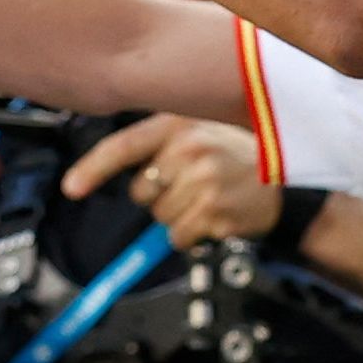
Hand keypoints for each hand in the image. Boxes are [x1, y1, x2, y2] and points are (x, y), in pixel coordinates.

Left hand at [65, 112, 276, 244]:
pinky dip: (191, 235)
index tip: (72, 189)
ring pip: (159, 218)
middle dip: (158, 197)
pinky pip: (178, 236)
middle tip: (191, 188)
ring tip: (208, 200)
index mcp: (179, 125)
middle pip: (141, 192)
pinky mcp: (214, 212)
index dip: (93, 169)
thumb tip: (122, 176)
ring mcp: (203, 181)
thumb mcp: (202, 131)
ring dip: (178, 218)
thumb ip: (163, 146)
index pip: (123, 147)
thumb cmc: (240, 157)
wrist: (289, 183)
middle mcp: (189, 149)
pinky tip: (215, 217)